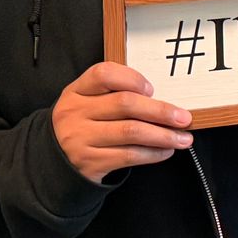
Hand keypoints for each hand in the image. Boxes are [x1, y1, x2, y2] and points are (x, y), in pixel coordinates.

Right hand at [52, 62, 192, 183]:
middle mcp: (75, 113)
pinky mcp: (89, 162)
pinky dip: (153, 153)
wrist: (53, 163)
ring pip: (131, 132)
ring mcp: (80, 138)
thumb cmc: (82, 126)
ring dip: (163, 135)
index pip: (103, 74)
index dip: (132, 78)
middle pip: (125, 104)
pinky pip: (129, 155)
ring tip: (183, 138)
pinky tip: (166, 151)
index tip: (152, 89)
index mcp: (76, 92)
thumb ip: (114, 94)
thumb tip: (161, 100)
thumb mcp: (86, 103)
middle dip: (160, 111)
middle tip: (183, 117)